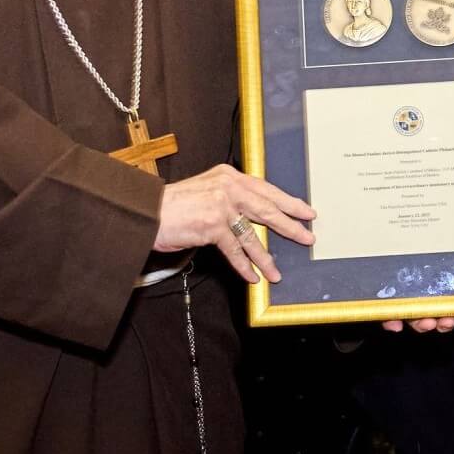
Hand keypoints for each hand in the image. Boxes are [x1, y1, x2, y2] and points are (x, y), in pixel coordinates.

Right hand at [156, 164, 315, 283]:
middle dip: (290, 225)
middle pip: (267, 208)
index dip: (287, 201)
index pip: (265, 188)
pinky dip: (244, 266)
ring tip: (276, 272)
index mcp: (228, 175)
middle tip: (307, 235)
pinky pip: (234, 250)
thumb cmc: (173, 205)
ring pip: (252, 235)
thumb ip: (228, 196)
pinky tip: (253, 277)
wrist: (147, 212)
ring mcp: (221, 206)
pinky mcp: (212, 226)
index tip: (305, 210)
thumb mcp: (205, 190)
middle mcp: (227, 187)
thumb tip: (253, 215)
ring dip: (266, 257)